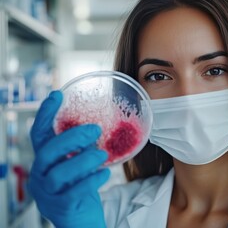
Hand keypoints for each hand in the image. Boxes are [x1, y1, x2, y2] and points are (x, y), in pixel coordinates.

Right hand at [28, 91, 109, 227]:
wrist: (80, 223)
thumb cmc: (80, 190)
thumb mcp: (78, 167)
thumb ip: (81, 151)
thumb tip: (96, 130)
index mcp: (45, 161)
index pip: (39, 134)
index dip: (45, 114)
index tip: (57, 95)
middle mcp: (40, 175)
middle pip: (47, 151)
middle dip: (71, 137)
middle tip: (95, 129)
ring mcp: (48, 193)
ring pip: (58, 173)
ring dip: (82, 160)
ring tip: (102, 154)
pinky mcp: (61, 207)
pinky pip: (74, 192)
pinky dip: (91, 180)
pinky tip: (105, 173)